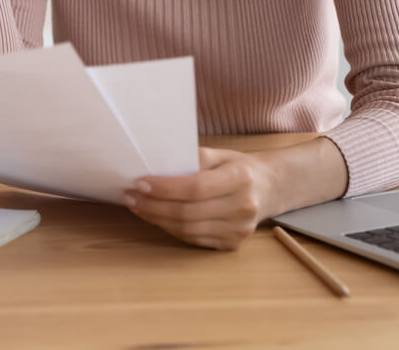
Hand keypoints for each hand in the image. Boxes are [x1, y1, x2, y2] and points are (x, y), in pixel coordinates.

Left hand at [123, 147, 278, 250]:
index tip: (139, 183)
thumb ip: (193, 158)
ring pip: (188, 230)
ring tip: (137, 207)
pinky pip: (194, 239)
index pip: (196, 187)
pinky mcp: (233, 244)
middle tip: (129, 196)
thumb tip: (157, 166)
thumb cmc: (238, 167)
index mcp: (241, 178)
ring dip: (157, 219)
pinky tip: (157, 217)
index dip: (165, 188)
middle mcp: (243, 206)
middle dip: (153, 206)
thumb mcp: (220, 154)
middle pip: (188, 212)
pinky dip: (171, 229)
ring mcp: (240, 230)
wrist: (269, 188)